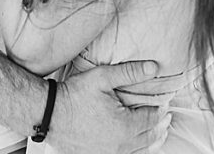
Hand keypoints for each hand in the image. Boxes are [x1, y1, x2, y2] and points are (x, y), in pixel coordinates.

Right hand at [46, 61, 172, 153]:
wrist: (49, 114)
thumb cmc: (74, 95)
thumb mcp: (101, 78)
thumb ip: (129, 73)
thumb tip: (154, 68)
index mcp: (126, 126)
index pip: (153, 118)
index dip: (161, 109)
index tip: (163, 102)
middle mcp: (123, 145)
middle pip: (152, 137)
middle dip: (160, 125)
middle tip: (164, 116)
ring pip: (142, 150)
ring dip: (152, 140)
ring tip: (156, 131)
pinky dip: (137, 149)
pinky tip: (136, 143)